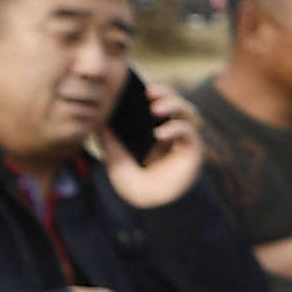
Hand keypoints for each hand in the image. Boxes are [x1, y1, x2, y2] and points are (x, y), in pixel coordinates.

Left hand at [103, 85, 205, 209]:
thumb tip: (98, 116)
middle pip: (178, 103)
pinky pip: (189, 133)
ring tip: (156, 109)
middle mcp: (173, 132)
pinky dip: (175, 128)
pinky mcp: (193, 152)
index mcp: (156, 129)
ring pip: (189, 113)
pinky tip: (159, 133)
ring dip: (175, 105)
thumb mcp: (113, 154)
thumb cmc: (132, 182)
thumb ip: (108, 136)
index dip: (155, 92)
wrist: (144, 205)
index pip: (160, 102)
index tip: (140, 86)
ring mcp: (184, 141)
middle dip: (167, 94)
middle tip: (150, 93)